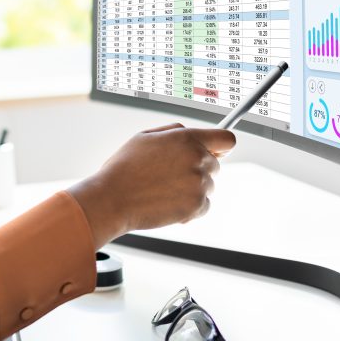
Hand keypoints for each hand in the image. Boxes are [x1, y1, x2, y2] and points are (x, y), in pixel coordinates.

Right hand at [66, 123, 234, 247]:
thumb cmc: (125, 168)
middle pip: (216, 165)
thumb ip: (175, 132)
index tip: (217, 152)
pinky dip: (190, 208)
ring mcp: (199, 183)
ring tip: (164, 190)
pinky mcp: (196, 205)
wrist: (112, 199)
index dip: (222, 146)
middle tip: (171, 176)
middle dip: (199, 169)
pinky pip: (204, 206)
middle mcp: (198, 158)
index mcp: (187, 138)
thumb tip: (196, 136)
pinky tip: (167, 203)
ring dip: (192, 189)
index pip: (226, 139)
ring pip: (209, 186)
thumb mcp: (145, 137)